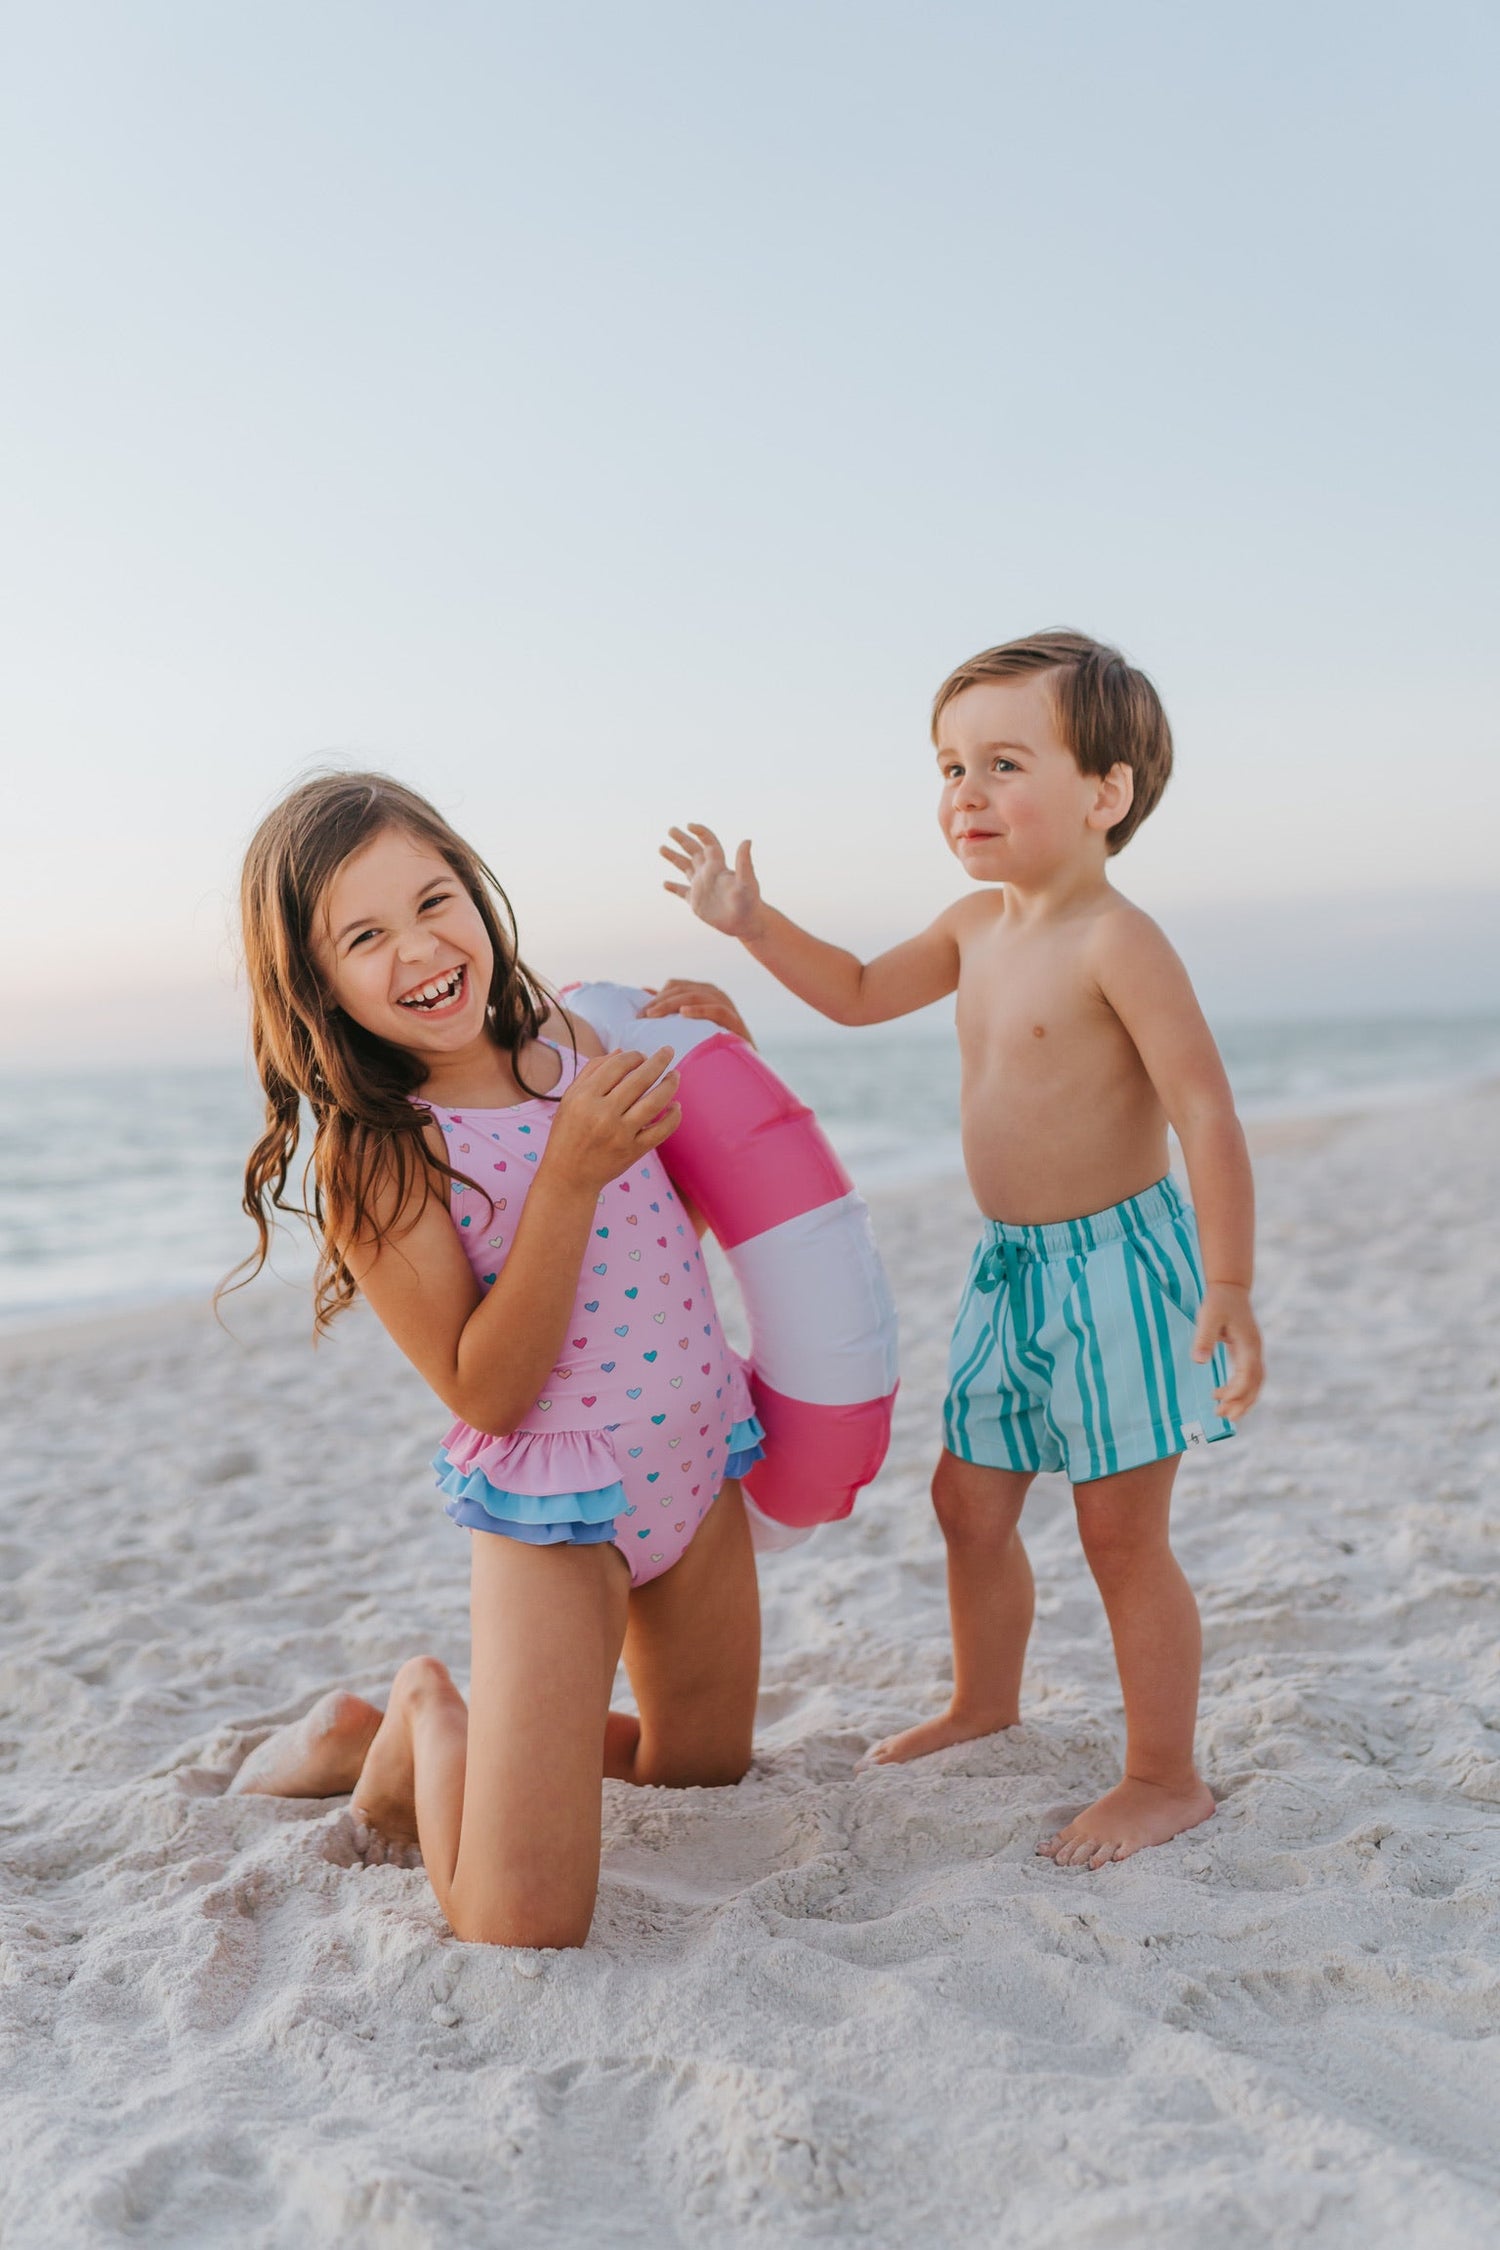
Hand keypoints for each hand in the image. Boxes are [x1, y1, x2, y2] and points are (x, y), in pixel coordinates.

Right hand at [544, 1047, 680, 1195]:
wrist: (568, 1175)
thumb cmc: (568, 1132)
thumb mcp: (570, 1099)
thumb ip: (592, 1072)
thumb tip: (621, 1051)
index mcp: (585, 1097)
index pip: (617, 1065)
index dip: (634, 1056)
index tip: (641, 1055)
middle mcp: (603, 1114)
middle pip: (639, 1079)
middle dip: (658, 1061)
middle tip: (668, 1051)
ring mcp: (620, 1133)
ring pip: (655, 1102)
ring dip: (670, 1084)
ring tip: (676, 1075)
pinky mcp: (633, 1151)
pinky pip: (661, 1131)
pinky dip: (673, 1117)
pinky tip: (676, 1106)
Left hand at [637, 980, 754, 1045]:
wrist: (741, 1069)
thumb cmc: (709, 1046)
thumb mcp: (687, 1025)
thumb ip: (669, 1007)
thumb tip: (644, 991)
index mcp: (703, 992)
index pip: (675, 986)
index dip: (656, 997)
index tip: (639, 1015)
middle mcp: (715, 994)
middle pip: (682, 989)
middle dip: (660, 1002)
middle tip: (643, 1017)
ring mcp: (727, 1005)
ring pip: (696, 995)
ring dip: (672, 1004)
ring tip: (654, 1016)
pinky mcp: (736, 1021)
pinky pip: (717, 1010)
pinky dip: (699, 1010)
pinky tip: (684, 1013)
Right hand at [660, 824, 763, 936]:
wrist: (747, 923)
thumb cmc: (750, 902)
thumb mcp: (747, 881)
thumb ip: (744, 862)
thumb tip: (747, 840)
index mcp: (718, 866)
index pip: (708, 843)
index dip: (700, 832)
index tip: (689, 825)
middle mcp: (708, 873)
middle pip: (693, 851)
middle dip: (682, 840)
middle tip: (671, 829)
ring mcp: (701, 887)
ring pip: (685, 868)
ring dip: (674, 857)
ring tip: (662, 847)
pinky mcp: (697, 903)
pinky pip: (682, 892)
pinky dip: (673, 887)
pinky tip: (665, 883)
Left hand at [1193, 1282, 1262, 1420]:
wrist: (1230, 1288)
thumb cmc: (1218, 1301)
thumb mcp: (1208, 1316)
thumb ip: (1204, 1338)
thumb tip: (1199, 1361)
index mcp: (1249, 1344)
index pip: (1249, 1375)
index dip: (1237, 1391)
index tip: (1219, 1399)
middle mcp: (1255, 1350)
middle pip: (1256, 1384)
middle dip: (1242, 1402)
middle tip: (1223, 1416)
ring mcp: (1254, 1351)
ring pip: (1256, 1383)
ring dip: (1243, 1400)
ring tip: (1224, 1414)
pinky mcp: (1248, 1352)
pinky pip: (1250, 1377)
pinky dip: (1241, 1390)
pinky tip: (1225, 1396)